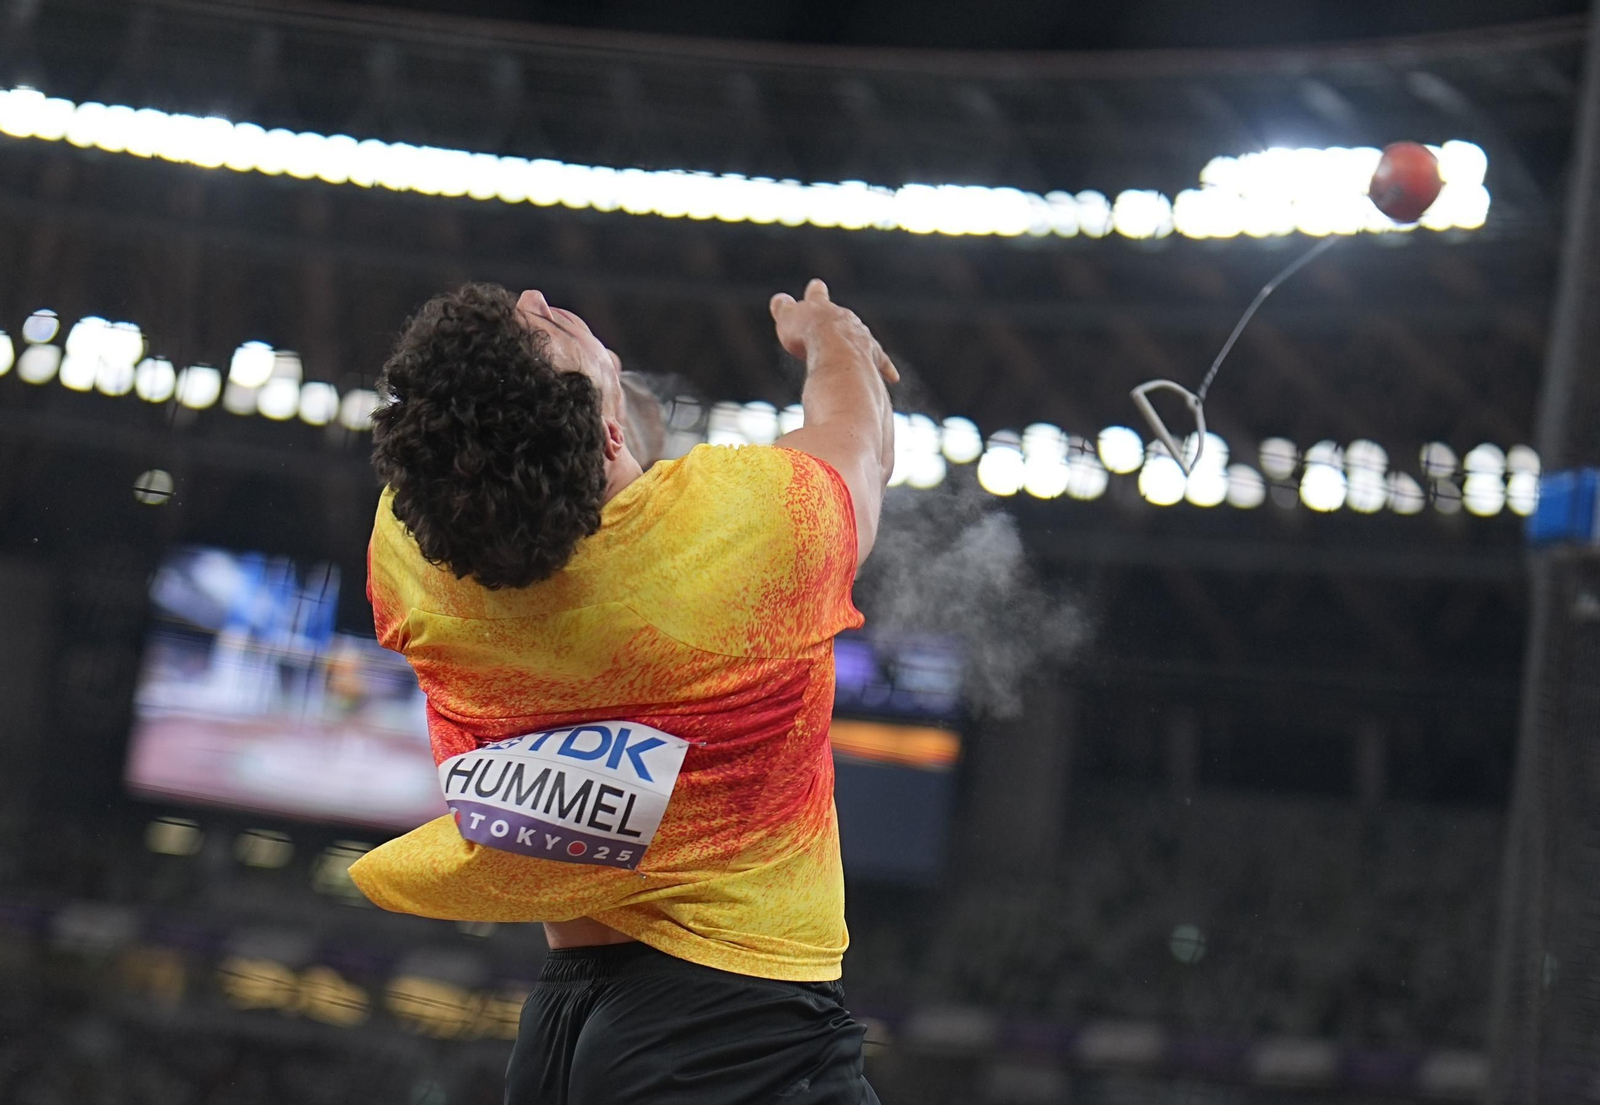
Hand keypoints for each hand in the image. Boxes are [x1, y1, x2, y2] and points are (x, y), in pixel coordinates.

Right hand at [769, 279, 899, 384]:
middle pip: (842, 316)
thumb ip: (783, 309)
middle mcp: (845, 319)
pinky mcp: (873, 357)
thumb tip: (780, 300)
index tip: (817, 286)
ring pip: (862, 336)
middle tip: (836, 318)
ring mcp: (862, 337)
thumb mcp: (787, 320)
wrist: (837, 354)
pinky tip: (894, 377)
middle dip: (837, 319)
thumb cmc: (808, 338)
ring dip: (857, 341)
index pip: (817, 294)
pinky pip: (881, 361)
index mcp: (822, 308)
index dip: (815, 292)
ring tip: (853, 349)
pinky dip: (885, 368)